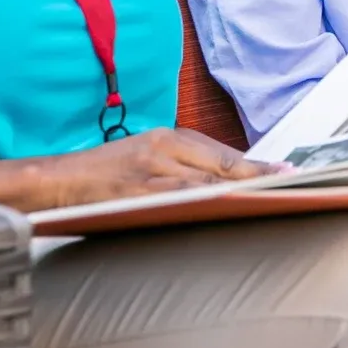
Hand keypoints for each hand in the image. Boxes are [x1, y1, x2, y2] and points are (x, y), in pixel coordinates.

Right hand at [41, 128, 280, 206]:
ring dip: (241, 192)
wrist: (58, 179)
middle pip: (221, 165)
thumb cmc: (104, 172)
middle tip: (290, 185)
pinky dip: (208, 204)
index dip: (256, 164)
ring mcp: (151, 171)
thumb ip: (183, 165)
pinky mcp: (138, 193)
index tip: (285, 172)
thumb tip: (228, 181)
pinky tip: (228, 211)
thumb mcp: (146, 156)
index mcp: (167, 137)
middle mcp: (163, 148)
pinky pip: (180, 199)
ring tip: (269, 200)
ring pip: (207, 183)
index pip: (223, 153)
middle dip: (257, 176)